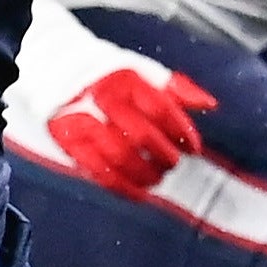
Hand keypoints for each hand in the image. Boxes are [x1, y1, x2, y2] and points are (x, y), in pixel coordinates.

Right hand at [41, 64, 213, 190]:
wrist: (57, 73)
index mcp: (124, 79)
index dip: (181, 132)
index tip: (194, 148)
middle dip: (164, 155)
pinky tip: (140, 194)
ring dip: (145, 174)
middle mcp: (102, 99)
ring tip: (157, 177)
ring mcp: (83, 122)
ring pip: (121, 158)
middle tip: (174, 163)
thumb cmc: (109, 77)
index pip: (160, 109)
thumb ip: (175, 88)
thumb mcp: (142, 72)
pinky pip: (99, 173)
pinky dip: (124, 188)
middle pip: (142, 136)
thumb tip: (208, 104)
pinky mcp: (69, 143)